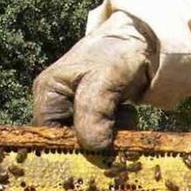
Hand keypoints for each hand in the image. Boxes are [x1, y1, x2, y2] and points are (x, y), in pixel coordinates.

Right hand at [32, 12, 152, 149]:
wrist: (142, 42)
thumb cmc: (116, 53)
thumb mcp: (103, 80)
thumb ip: (94, 112)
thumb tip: (94, 148)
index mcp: (48, 95)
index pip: (50, 136)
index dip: (72, 147)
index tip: (98, 147)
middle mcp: (58, 108)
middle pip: (72, 142)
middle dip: (97, 140)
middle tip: (117, 123)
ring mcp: (79, 113)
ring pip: (92, 142)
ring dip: (112, 135)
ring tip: (124, 111)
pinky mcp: (98, 117)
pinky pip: (106, 136)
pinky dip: (119, 131)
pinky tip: (127, 113)